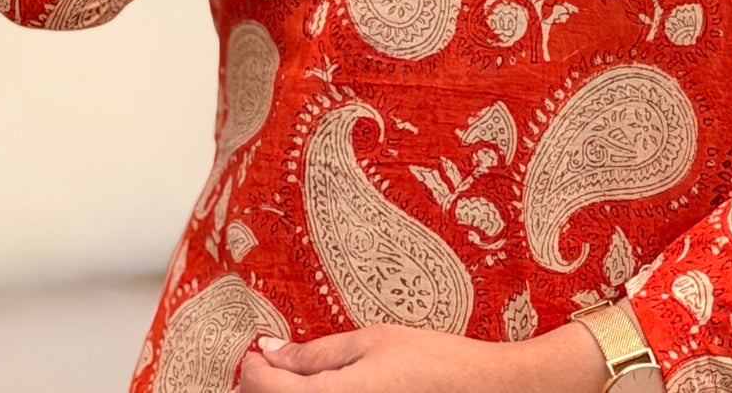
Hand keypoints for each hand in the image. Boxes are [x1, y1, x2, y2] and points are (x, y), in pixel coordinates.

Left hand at [236, 316, 614, 392]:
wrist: (480, 391)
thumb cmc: (430, 362)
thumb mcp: (369, 343)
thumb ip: (314, 354)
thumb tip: (269, 350)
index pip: (264, 388)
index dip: (251, 366)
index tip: (255, 348)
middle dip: (265, 386)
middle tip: (272, 362)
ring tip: (296, 377)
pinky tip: (327, 390)